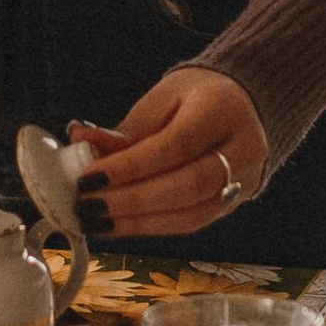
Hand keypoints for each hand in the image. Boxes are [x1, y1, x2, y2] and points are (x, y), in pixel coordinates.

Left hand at [75, 68, 268, 239]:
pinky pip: (191, 223)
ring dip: (137, 223)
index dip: (130, 166)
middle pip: (188, 185)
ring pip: (191, 214)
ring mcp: (243, 182)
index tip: (89, 177)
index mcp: (223, 110)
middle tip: (88, 204)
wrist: (241, 108)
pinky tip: (118, 225)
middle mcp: (243, 149)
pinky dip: (150, 227)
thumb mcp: (163, 97)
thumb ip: (128, 128)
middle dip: (132, 201)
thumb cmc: (197, 98)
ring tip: (96, 221)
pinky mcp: (232, 205)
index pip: (176, 145)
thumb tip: (81, 143)